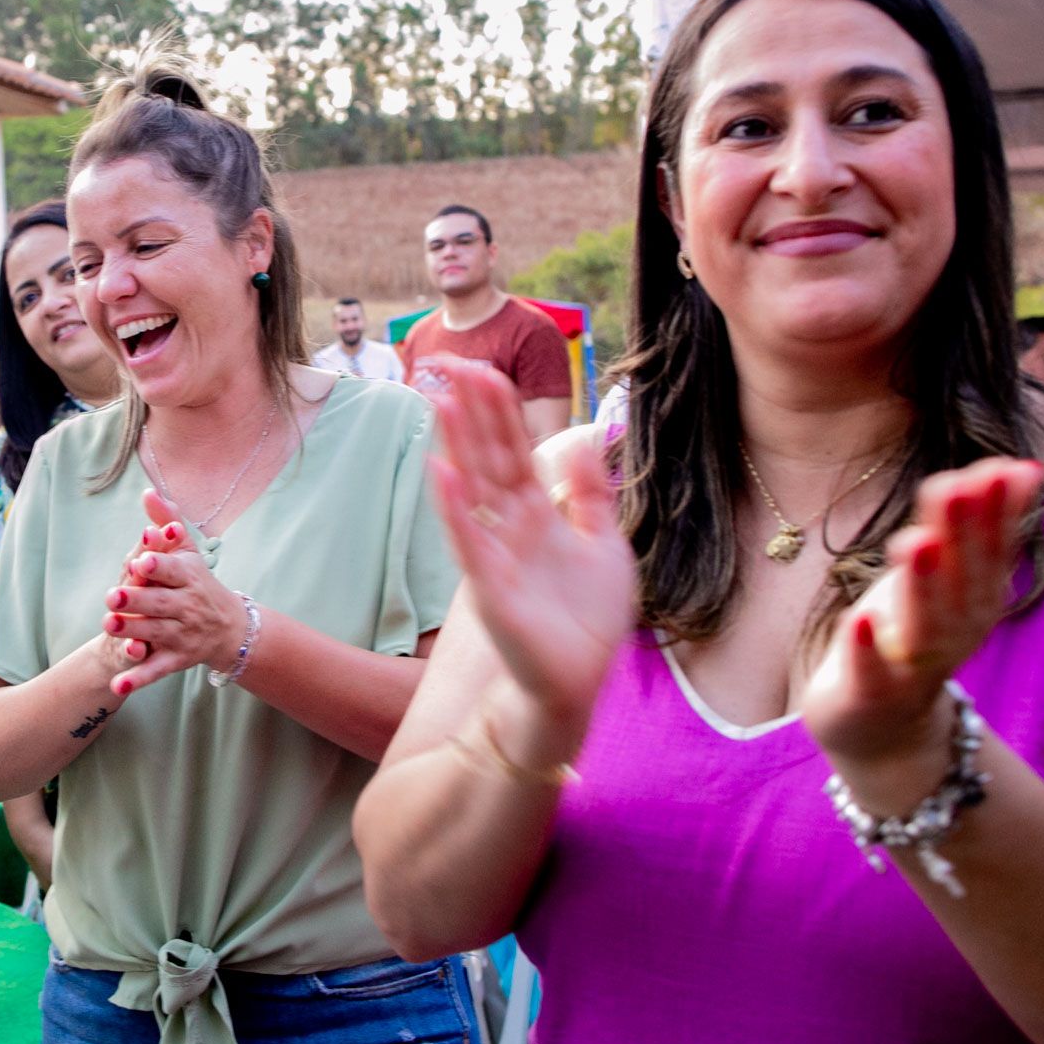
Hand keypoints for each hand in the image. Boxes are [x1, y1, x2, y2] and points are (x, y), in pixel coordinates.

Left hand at [99, 491, 241, 696]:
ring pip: (155, 634)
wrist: (232, 629)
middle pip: (160, 603)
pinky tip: (117, 685)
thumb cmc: (200, 583)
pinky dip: (137, 679)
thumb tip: (147, 491)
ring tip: (110, 628)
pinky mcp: (177, 660)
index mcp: (189, 577)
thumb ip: (167, 522)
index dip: (158, 566)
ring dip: (133, 633)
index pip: (173, 571)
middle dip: (137, 600)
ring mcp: (183, 635)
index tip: (140, 561)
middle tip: (112, 596)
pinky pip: (156, 670)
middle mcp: (187, 607)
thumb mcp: (188, 551)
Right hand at [432, 365, 634, 725]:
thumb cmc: (588, 620)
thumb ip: (592, 493)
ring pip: (473, 487)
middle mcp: (510, 527)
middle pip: (488, 456)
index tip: (486, 368)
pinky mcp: (491, 587)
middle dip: (472, 411)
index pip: (515, 451)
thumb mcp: (606, 543)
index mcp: (539, 514)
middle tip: (452, 362)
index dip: (500, 411)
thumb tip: (586, 439)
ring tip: (437, 398)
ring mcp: (496, 553)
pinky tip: (442, 470)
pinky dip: (455, 506)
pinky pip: (470, 539)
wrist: (580, 681)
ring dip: (455, 443)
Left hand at [799, 458, 1043, 781]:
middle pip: (960, 581)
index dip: (994, 512)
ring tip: (915, 541)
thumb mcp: (948, 576)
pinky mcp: (871, 696)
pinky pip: (872, 675)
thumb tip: (1023, 466)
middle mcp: (956, 633)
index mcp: (975, 599)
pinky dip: (866, 651)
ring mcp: (914, 668)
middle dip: (960, 535)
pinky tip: (857, 621)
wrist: (883, 728)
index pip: (990, 551)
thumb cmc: (913, 632)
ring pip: (923, 625)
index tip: (997, 469)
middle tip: (955, 486)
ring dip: (921, 585)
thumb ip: (980, 522)